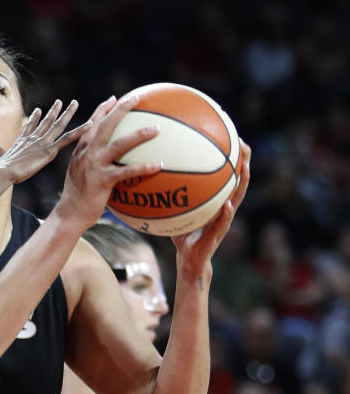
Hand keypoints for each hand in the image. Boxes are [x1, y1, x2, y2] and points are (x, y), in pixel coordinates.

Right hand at [0, 99, 90, 183]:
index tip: (38, 110)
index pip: (30, 126)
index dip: (35, 118)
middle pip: (47, 121)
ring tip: (75, 103)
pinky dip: (79, 131)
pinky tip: (90, 124)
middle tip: (61, 101)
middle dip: (54, 111)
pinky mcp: (49, 150)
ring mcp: (43, 142)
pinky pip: (67, 139)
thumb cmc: (0, 167)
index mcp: (23, 140)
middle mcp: (34, 138)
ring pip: (58, 125)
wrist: (4, 171)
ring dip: (67, 114)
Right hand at [56, 94, 163, 230]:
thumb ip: (90, 160)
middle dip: (121, 109)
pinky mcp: (102, 180)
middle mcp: (87, 153)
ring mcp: (94, 166)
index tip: (115, 99)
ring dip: (139, 135)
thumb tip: (107, 156)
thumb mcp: (79, 172)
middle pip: (105, 125)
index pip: (92, 124)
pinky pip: (127, 172)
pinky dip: (144, 167)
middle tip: (137, 97)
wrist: (69, 213)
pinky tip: (159, 165)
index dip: (103, 109)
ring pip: (119, 144)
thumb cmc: (78, 195)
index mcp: (81, 150)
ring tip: (157, 128)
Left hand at [171, 140, 250, 271]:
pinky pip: (223, 222)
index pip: (226, 173)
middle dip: (243, 161)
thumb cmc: (183, 234)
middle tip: (242, 142)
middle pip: (238, 179)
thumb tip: (150, 176)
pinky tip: (227, 203)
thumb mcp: (174, 210)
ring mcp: (224, 220)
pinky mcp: (218, 235)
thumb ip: (167, 196)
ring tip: (245, 166)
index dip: (229, 155)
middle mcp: (224, 206)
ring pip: (237, 197)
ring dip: (242, 182)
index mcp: (216, 199)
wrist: (189, 260)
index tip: (229, 134)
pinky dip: (226, 213)